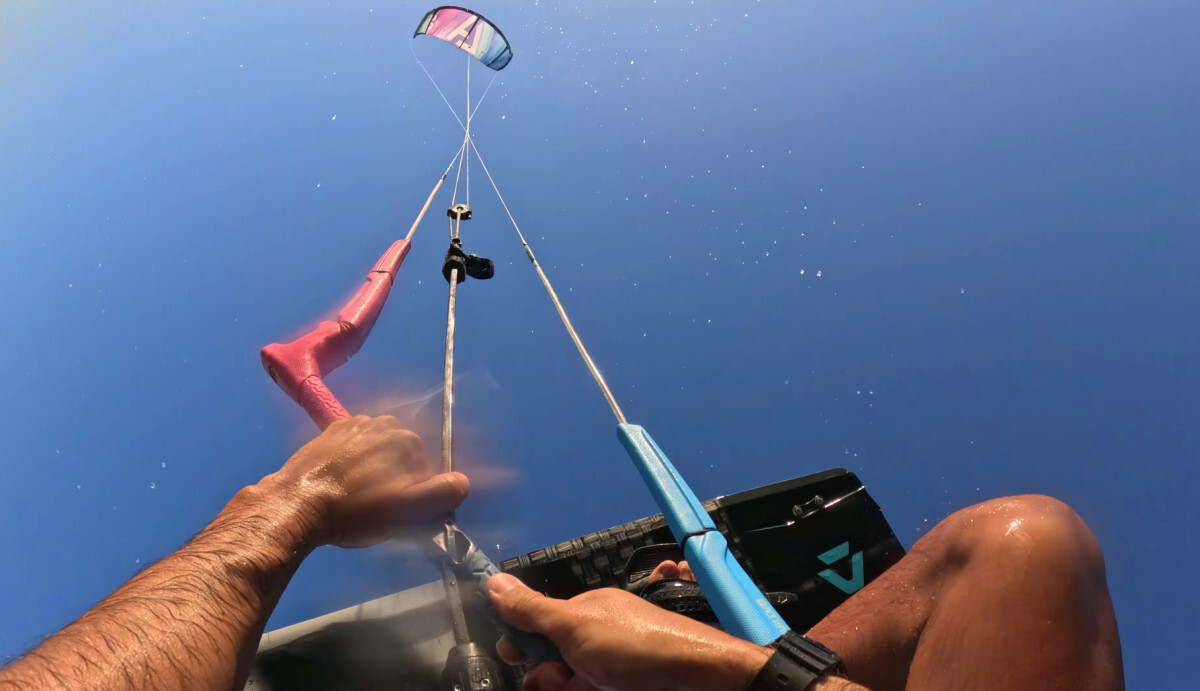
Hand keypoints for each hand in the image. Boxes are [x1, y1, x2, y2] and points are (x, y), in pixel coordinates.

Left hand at [259, 415, 468, 547]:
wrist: (297, 504)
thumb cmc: (356, 511)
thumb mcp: (408, 511)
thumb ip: (444, 494)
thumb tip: (462, 482)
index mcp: (409, 441)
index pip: (426, 472)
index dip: (415, 495)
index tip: (396, 513)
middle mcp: (386, 423)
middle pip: (402, 458)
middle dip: (395, 479)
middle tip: (375, 507)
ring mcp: (356, 424)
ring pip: (378, 451)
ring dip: (374, 468)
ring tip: (354, 495)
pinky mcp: (330, 430)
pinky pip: (354, 445)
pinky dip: (352, 459)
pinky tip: (339, 480)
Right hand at [487, 573, 769, 690]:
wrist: (696, 679)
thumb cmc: (636, 647)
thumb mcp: (575, 625)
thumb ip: (532, 609)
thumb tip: (493, 581)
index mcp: (588, 611)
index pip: (541, 622)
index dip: (522, 640)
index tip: (510, 656)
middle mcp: (600, 634)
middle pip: (553, 657)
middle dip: (544, 674)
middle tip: (555, 683)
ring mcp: (614, 665)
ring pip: (571, 681)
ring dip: (562, 687)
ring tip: (577, 689)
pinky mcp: (624, 688)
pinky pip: (591, 689)